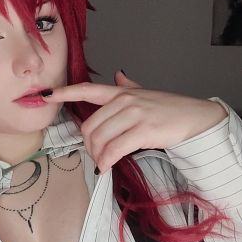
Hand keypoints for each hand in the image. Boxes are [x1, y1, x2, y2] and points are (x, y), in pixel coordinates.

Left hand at [42, 71, 227, 172]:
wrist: (196, 118)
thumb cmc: (170, 109)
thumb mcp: (146, 93)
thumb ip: (129, 85)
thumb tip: (117, 74)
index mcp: (121, 92)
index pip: (87, 89)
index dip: (64, 93)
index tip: (46, 96)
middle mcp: (124, 100)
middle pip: (90, 126)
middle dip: (88, 146)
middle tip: (96, 156)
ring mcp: (133, 114)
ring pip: (100, 140)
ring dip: (98, 157)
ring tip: (104, 163)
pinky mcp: (143, 131)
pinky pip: (114, 150)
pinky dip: (107, 162)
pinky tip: (108, 167)